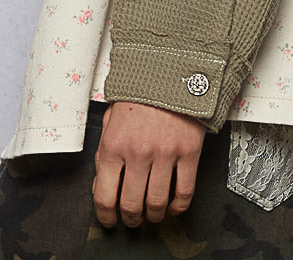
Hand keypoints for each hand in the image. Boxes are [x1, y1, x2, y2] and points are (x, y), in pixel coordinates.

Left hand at [92, 101, 206, 227]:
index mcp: (114, 144)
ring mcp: (165, 152)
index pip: (105, 196)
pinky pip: (184, 191)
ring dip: (154, 216)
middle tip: (134, 219)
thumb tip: (103, 183)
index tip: (110, 221)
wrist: (171, 71)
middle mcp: (138, 152)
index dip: (106, 216)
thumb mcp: (111, 119)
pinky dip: (178, 206)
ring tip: (153, 214)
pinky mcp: (189, 151)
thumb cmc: (140, 95)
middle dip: (131, 219)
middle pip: (132, 205)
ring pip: (158, 203)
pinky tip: (174, 206)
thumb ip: (105, 151)